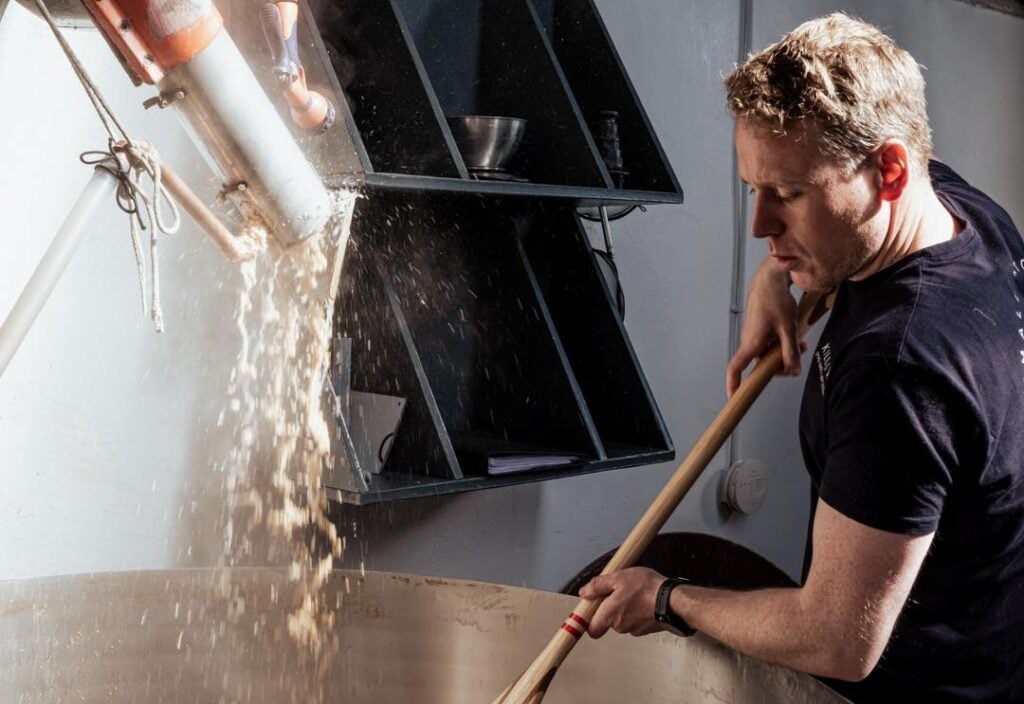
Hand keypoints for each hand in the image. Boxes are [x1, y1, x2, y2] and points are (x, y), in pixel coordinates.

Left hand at [578, 567, 665, 637]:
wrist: (673, 600)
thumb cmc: (647, 588)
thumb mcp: (618, 577)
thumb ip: (598, 586)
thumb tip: (584, 593)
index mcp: (609, 615)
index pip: (592, 629)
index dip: (590, 619)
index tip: (592, 607)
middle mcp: (620, 626)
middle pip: (607, 621)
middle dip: (610, 608)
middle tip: (617, 591)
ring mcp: (634, 629)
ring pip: (622, 620)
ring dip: (624, 608)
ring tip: (633, 593)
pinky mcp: (646, 629)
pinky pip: (635, 621)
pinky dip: (637, 612)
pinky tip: (643, 600)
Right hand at [726, 256, 804, 396]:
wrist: (769, 280)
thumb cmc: (776, 300)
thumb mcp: (788, 328)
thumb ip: (790, 352)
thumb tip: (792, 372)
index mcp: (752, 343)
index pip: (735, 368)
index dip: (733, 385)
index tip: (733, 398)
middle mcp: (749, 342)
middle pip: (761, 365)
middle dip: (781, 365)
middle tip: (799, 354)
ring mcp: (754, 336)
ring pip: (769, 354)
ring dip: (784, 353)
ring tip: (800, 342)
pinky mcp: (759, 331)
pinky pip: (770, 344)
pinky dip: (782, 343)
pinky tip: (794, 334)